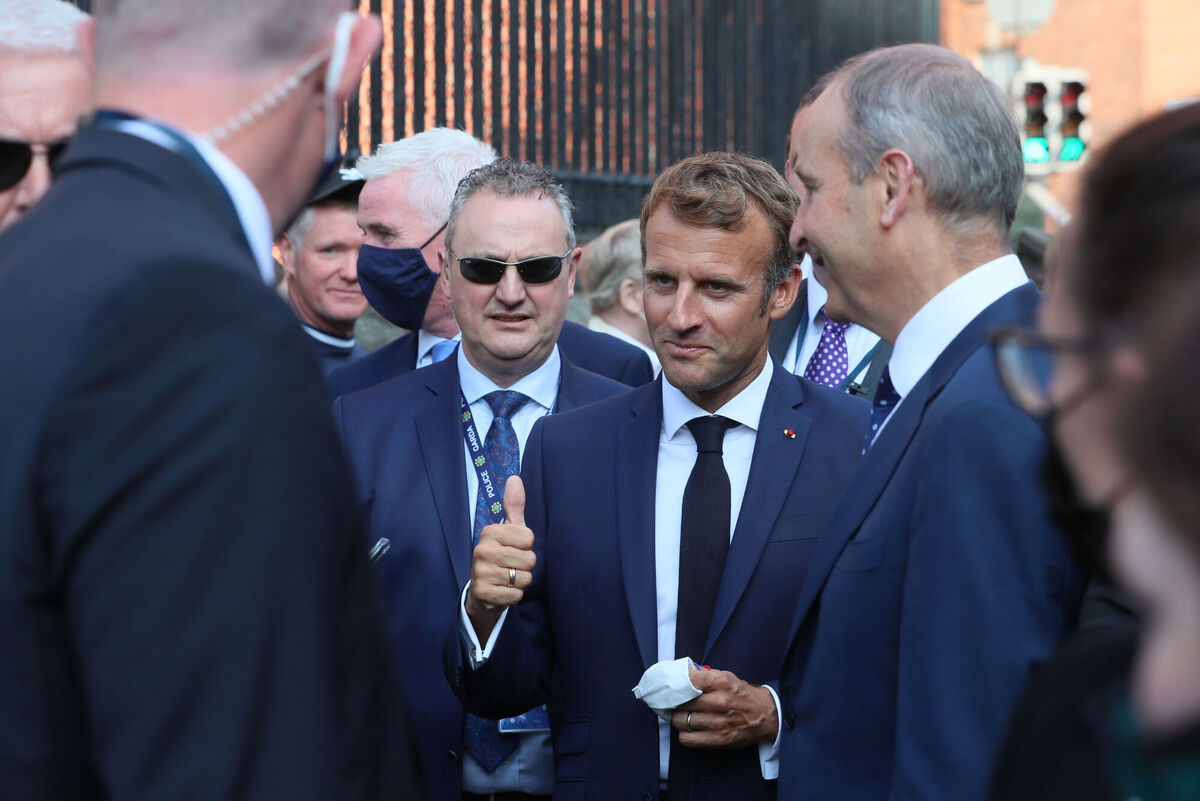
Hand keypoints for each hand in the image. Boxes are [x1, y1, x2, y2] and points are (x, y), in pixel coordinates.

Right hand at [465, 476, 535, 640]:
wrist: (482, 592)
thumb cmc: (501, 555)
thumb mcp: (508, 530)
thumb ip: (514, 506)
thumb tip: (515, 478)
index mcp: (489, 532)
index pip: (529, 538)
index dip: (526, 546)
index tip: (513, 548)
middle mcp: (482, 550)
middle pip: (529, 559)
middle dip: (525, 566)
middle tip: (510, 566)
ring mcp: (481, 572)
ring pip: (524, 578)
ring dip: (520, 581)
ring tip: (507, 578)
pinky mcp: (484, 593)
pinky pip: (516, 594)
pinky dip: (514, 595)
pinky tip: (503, 591)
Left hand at [670, 666, 778, 749]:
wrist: (765, 715)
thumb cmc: (742, 695)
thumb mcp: (726, 677)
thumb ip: (704, 675)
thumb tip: (680, 674)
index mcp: (721, 682)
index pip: (687, 679)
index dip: (674, 683)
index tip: (669, 686)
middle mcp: (719, 701)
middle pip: (680, 702)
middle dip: (674, 701)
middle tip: (672, 701)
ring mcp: (718, 722)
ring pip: (680, 720)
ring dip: (677, 718)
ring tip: (682, 715)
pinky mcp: (718, 739)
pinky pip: (687, 738)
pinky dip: (684, 734)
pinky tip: (689, 728)